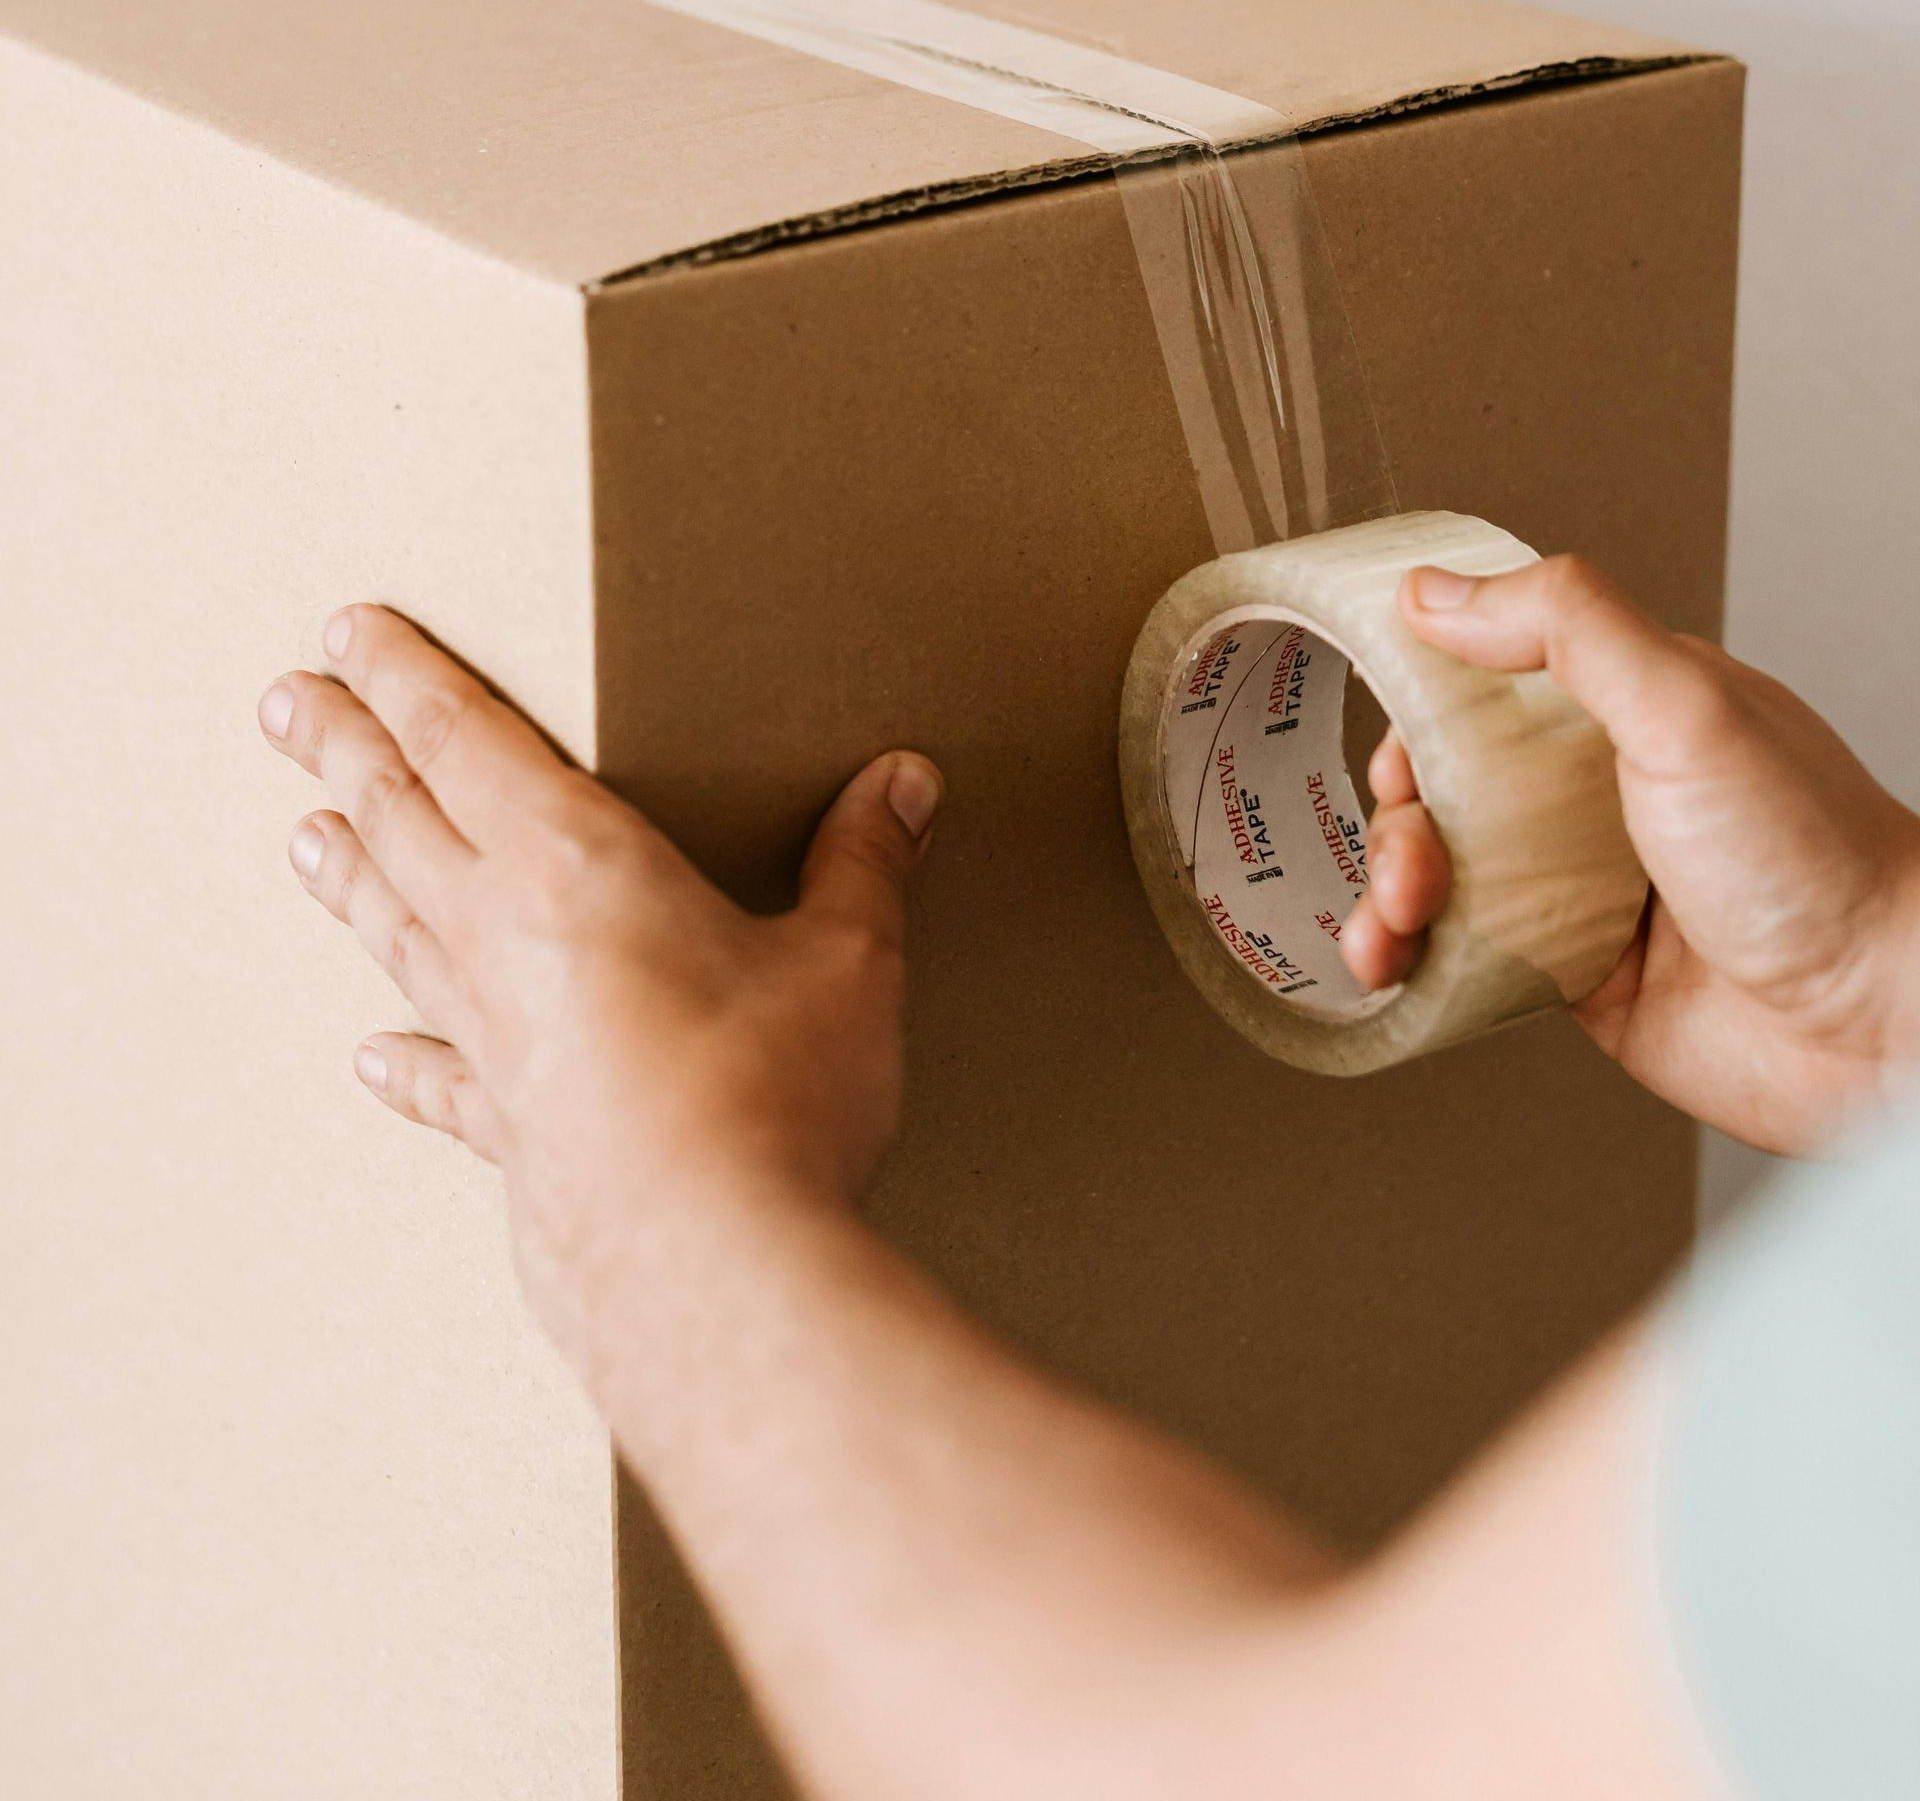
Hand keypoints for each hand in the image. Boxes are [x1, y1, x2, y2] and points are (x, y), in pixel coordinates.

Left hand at [257, 605, 940, 1365]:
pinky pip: (439, 1077)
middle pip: (401, 819)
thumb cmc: (773, 1097)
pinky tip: (372, 1057)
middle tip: (285, 706)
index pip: (466, 742)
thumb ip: (863, 864)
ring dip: (350, 874)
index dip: (404, 678)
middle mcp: (505, 940)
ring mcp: (491, 1039)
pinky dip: (404, 1060)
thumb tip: (901, 785)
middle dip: (345, 750)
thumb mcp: (846, 959)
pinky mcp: (506, 1129)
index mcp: (577, 865)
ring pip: (397, 931)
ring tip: (302, 836)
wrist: (713, 1264)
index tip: (346, 633)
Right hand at [1340, 556, 1919, 1153]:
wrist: (1874, 1023)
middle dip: (1397, 822)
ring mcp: (1575, 884)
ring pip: (1436, 874)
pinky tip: (1394, 968)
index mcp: (1623, 710)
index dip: (1417, 707)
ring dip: (1388, 896)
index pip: (1483, 680)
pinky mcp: (1563, 969)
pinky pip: (1456, 954)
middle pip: (1442, 786)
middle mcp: (1593, 793)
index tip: (1389, 740)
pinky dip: (1406, 961)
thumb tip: (1441, 590)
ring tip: (1397, 930)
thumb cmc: (1814, 861)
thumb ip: (1569, 629)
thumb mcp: (1686, 709)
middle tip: (1413, 859)